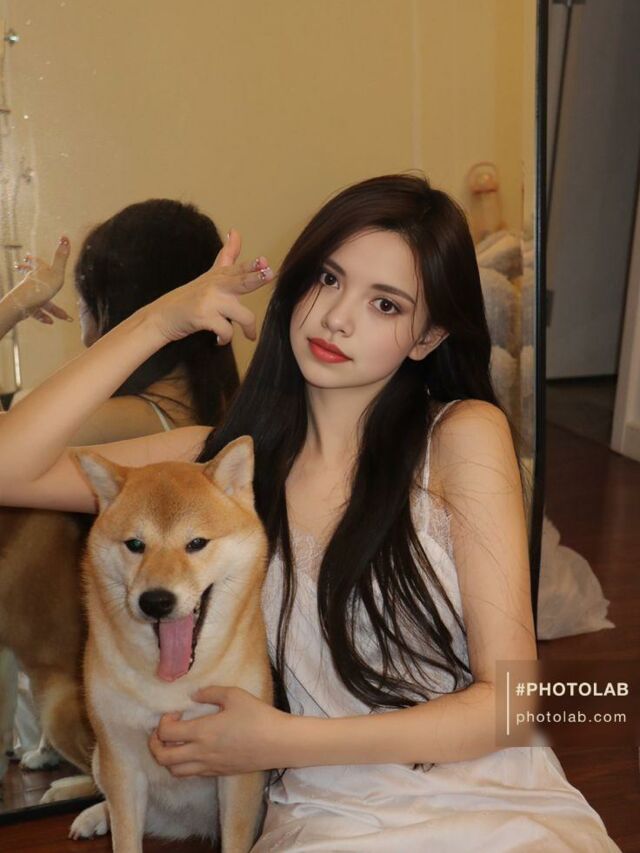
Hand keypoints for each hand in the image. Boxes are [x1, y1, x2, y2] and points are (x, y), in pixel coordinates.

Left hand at [10, 238, 72, 324]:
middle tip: (21, 268)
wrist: (24, 305)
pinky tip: (50, 322)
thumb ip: (61, 257)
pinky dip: (43, 316)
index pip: (36, 263)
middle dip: (29, 273)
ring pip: (38, 298)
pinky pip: (36, 312)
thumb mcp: (56, 272)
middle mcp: (32, 282)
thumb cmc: (41, 288)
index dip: (33, 259)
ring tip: (60, 315)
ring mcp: (29, 295)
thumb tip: (65, 237)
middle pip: (31, 277)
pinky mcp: (27, 308)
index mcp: (39, 272)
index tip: (27, 256)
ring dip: (48, 306)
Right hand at [148, 228, 273, 344]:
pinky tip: (220, 340)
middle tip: (271, 274)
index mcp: (219, 276)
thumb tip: (235, 230)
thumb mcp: (210, 275)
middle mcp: (215, 285)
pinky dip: (226, 339)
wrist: (162, 316)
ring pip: (243, 316)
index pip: (239, 268)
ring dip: (249, 329)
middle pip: (242, 281)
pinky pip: (227, 331)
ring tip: (250, 335)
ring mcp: (209, 301)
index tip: (265, 261)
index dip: (253, 265)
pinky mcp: (203, 317)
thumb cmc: (190, 298)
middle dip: (257, 277)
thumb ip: (227, 256)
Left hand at [148, 685, 287, 776]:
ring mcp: (209, 766)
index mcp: (202, 732)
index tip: (175, 712)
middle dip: (155, 744)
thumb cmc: (258, 716)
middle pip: (163, 757)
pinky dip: (183, 765)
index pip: (166, 733)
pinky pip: (191, 774)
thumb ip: (211, 692)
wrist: (278, 743)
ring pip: (174, 770)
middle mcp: (201, 752)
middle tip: (163, 731)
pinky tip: (193, 751)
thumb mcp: (235, 695)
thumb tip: (194, 695)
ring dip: (168, 757)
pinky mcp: (218, 773)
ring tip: (176, 743)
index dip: (163, 722)